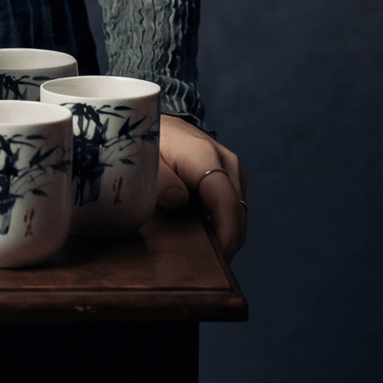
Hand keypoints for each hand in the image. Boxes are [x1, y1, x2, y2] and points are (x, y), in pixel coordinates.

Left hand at [156, 114, 247, 260]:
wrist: (155, 114)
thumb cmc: (147, 137)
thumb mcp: (145, 156)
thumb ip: (160, 179)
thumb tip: (179, 203)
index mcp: (206, 157)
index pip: (226, 204)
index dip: (226, 238)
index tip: (218, 262)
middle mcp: (226, 162)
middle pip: (237, 213)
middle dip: (227, 242)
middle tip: (206, 268)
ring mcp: (231, 167)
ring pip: (237, 211)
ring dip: (225, 232)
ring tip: (203, 253)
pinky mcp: (229, 174)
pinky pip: (231, 204)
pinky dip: (222, 221)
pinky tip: (204, 233)